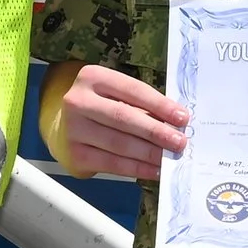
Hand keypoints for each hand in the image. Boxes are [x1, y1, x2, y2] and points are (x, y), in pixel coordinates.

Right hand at [56, 64, 189, 179]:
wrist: (65, 128)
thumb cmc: (101, 109)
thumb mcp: (116, 95)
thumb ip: (142, 105)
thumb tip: (175, 125)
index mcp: (93, 77)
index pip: (132, 90)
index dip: (160, 105)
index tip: (182, 118)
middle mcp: (78, 101)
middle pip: (123, 117)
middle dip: (156, 131)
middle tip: (179, 142)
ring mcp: (73, 129)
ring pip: (118, 143)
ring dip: (149, 153)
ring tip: (169, 158)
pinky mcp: (75, 153)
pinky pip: (112, 163)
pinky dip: (137, 168)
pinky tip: (154, 170)